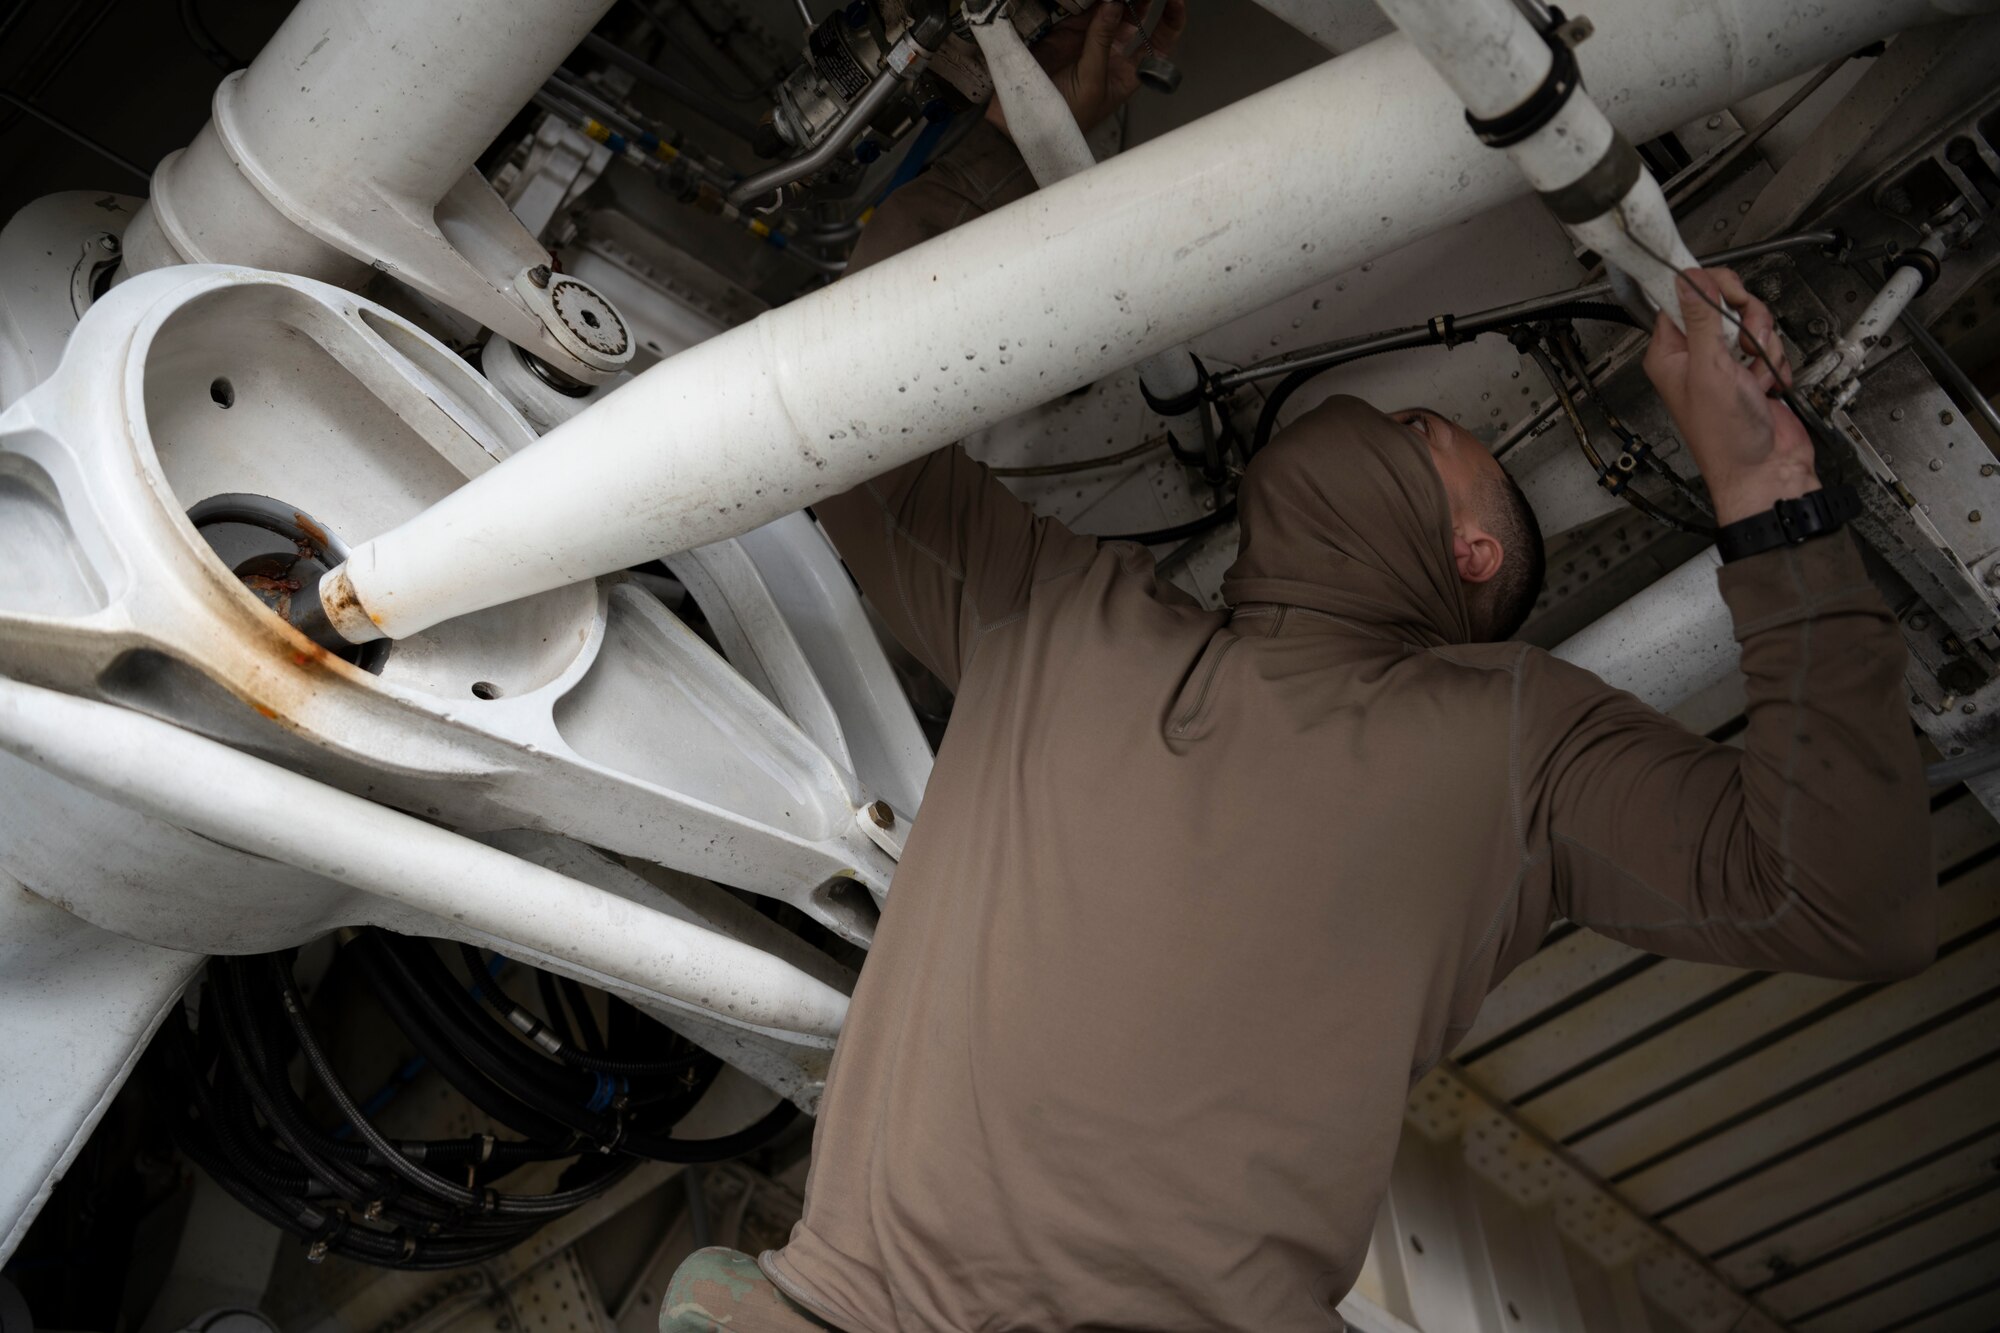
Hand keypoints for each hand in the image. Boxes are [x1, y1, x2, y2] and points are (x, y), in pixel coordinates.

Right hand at [987, 0, 1186, 136]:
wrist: (1028, 121)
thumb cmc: (1068, 117)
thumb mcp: (1092, 80)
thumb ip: (1102, 40)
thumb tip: (1113, 5)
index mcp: (1129, 73)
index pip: (1159, 44)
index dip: (1170, 21)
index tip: (1176, 0)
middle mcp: (1113, 54)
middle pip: (1137, 20)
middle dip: (1144, 0)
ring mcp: (1090, 41)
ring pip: (1111, 10)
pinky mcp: (1067, 32)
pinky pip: (1083, 9)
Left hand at [1642, 267, 1818, 526]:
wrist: (1765, 469)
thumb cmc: (1726, 436)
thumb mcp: (1709, 368)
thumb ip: (1702, 318)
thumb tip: (1688, 279)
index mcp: (1670, 353)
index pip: (1681, 297)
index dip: (1708, 288)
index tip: (1725, 289)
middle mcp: (1695, 355)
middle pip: (1724, 304)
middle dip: (1746, 321)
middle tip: (1745, 344)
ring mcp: (1725, 363)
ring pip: (1752, 323)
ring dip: (1763, 346)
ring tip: (1754, 374)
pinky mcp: (1752, 371)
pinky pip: (1770, 345)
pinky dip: (1774, 363)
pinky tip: (1766, 386)